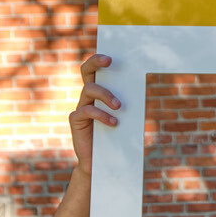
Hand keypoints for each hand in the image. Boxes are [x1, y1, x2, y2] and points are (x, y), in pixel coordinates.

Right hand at [68, 54, 120, 175]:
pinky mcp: (76, 121)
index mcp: (98, 93)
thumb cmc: (116, 137)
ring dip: (105, 94)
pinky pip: (86, 111)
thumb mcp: (125, 118)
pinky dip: (101, 115)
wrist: (102, 162)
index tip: (112, 54)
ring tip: (119, 106)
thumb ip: (127, 104)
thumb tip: (140, 90)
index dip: (100, 59)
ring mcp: (80, 108)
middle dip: (96, 62)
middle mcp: (87, 97)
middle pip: (86, 71)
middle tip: (109, 61)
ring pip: (88, 89)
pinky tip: (114, 123)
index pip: (96, 70)